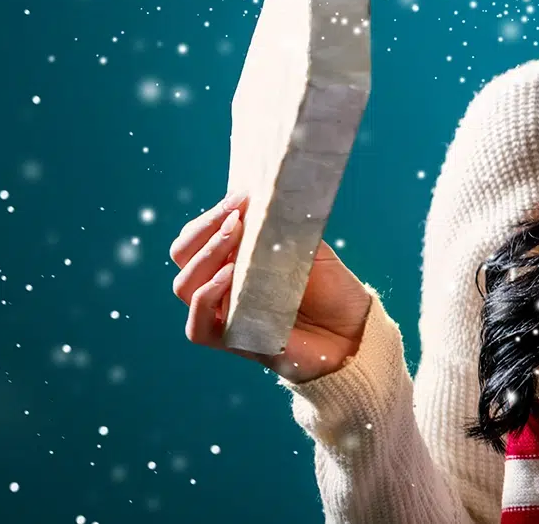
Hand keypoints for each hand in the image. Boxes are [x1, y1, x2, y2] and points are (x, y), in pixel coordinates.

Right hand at [170, 191, 373, 384]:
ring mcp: (224, 315)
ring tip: (234, 236)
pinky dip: (205, 298)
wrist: (354, 329)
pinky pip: (197, 327)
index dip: (210, 216)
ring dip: (206, 256)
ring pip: (184, 286)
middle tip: (235, 216)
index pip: (197, 237)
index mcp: (232, 260)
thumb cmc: (330, 287)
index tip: (239, 198)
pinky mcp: (234, 342)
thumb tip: (261, 196)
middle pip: (183, 257)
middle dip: (205, 229)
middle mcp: (221, 287)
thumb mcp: (305, 245)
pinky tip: (227, 277)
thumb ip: (280, 225)